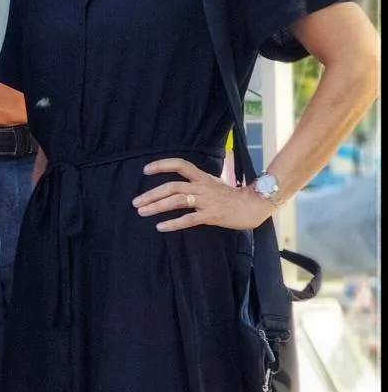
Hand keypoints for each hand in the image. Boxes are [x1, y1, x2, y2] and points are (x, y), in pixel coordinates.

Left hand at [135, 158, 268, 231]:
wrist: (255, 205)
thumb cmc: (232, 196)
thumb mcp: (213, 183)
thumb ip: (196, 183)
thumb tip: (178, 186)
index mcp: (202, 177)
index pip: (180, 165)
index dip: (162, 165)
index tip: (145, 170)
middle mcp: (202, 187)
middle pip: (172, 186)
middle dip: (152, 193)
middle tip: (135, 201)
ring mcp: (206, 201)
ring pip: (177, 201)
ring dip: (157, 206)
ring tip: (142, 211)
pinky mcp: (211, 215)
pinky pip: (188, 219)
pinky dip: (173, 223)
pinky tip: (160, 227)